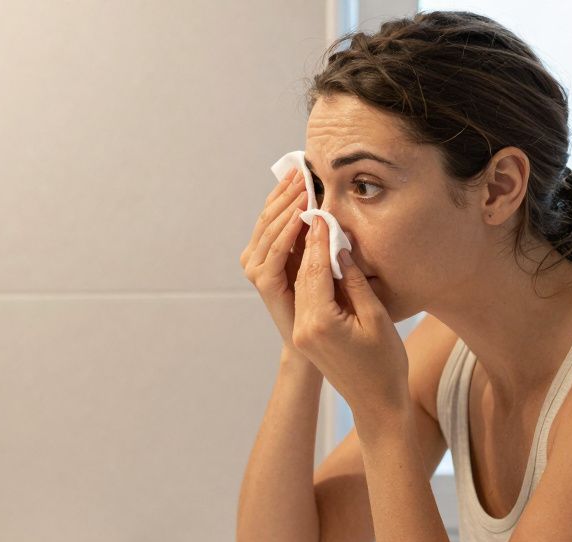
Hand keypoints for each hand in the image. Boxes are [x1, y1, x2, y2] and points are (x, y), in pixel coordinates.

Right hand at [240, 169, 308, 348]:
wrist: (311, 342)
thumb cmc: (316, 302)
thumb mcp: (312, 259)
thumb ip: (308, 235)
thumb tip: (318, 200)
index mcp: (263, 248)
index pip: (272, 211)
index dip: (285, 189)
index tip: (302, 168)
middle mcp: (253, 256)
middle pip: (269, 215)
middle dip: (286, 192)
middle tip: (303, 171)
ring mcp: (255, 268)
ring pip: (271, 228)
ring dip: (288, 206)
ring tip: (304, 187)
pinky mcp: (263, 281)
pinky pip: (276, 249)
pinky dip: (288, 230)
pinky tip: (302, 214)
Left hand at [291, 213, 409, 420]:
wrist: (377, 403)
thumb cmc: (385, 364)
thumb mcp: (377, 319)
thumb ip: (355, 283)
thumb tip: (340, 250)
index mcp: (319, 323)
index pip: (314, 271)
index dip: (318, 240)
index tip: (321, 212)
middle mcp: (303, 327)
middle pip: (301, 274)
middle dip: (306, 242)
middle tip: (312, 210)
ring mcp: (302, 333)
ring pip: (300, 284)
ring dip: (305, 255)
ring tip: (311, 224)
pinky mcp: (306, 335)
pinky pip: (304, 297)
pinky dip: (309, 274)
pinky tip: (315, 255)